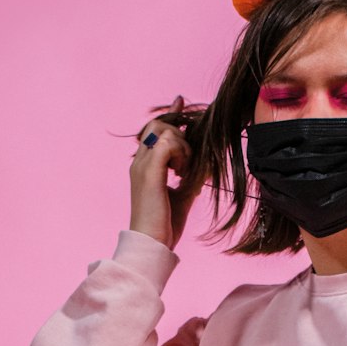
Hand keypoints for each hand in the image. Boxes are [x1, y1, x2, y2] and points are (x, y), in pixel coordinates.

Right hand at [128, 95, 200, 248]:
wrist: (151, 244)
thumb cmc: (164, 225)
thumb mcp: (182, 195)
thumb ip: (190, 176)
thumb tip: (207, 165)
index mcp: (143, 165)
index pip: (154, 129)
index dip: (171, 114)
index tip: (181, 101)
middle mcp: (139, 161)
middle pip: (158, 123)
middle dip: (179, 132)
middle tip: (189, 159)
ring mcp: (142, 165)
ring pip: (164, 130)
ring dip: (182, 146)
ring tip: (185, 171)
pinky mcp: (150, 172)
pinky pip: (168, 143)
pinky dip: (181, 153)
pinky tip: (182, 173)